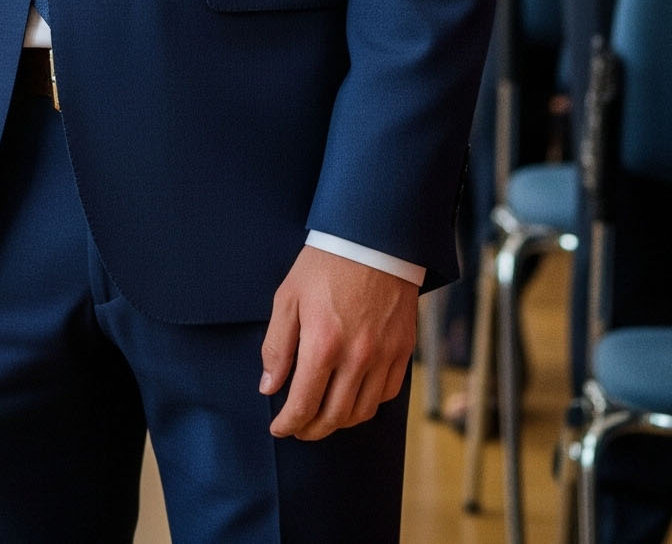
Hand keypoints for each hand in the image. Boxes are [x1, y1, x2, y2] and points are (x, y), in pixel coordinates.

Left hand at [259, 246, 416, 440]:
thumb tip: (269, 387)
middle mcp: (357, 358)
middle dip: (312, 429)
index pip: (304, 403)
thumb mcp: (288, 299)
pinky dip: (367, 405)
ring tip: (323, 417)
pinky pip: (386, 395)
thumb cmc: (323, 266)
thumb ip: (276, 347)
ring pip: (362, 412)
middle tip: (298, 429)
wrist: (371, 241)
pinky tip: (352, 398)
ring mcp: (384, 358)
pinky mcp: (403, 353)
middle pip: (334, 416)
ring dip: (340, 422)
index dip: (289, 423)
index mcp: (322, 344)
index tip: (279, 429)